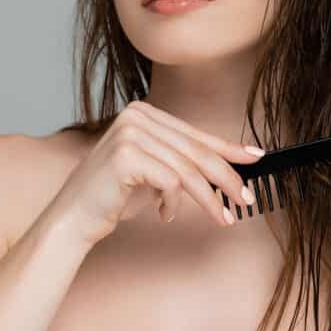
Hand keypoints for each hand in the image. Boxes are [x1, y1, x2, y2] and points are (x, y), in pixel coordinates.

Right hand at [49, 100, 264, 246]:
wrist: (74, 217)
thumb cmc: (115, 196)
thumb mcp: (156, 174)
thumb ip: (184, 162)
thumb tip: (230, 165)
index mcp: (143, 113)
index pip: (195, 134)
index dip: (228, 148)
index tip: (256, 158)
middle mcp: (136, 116)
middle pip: (195, 151)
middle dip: (226, 177)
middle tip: (246, 198)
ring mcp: (129, 133)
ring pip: (187, 169)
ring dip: (209, 198)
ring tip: (222, 217)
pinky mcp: (126, 155)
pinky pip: (170, 182)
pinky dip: (173, 203)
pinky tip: (164, 214)